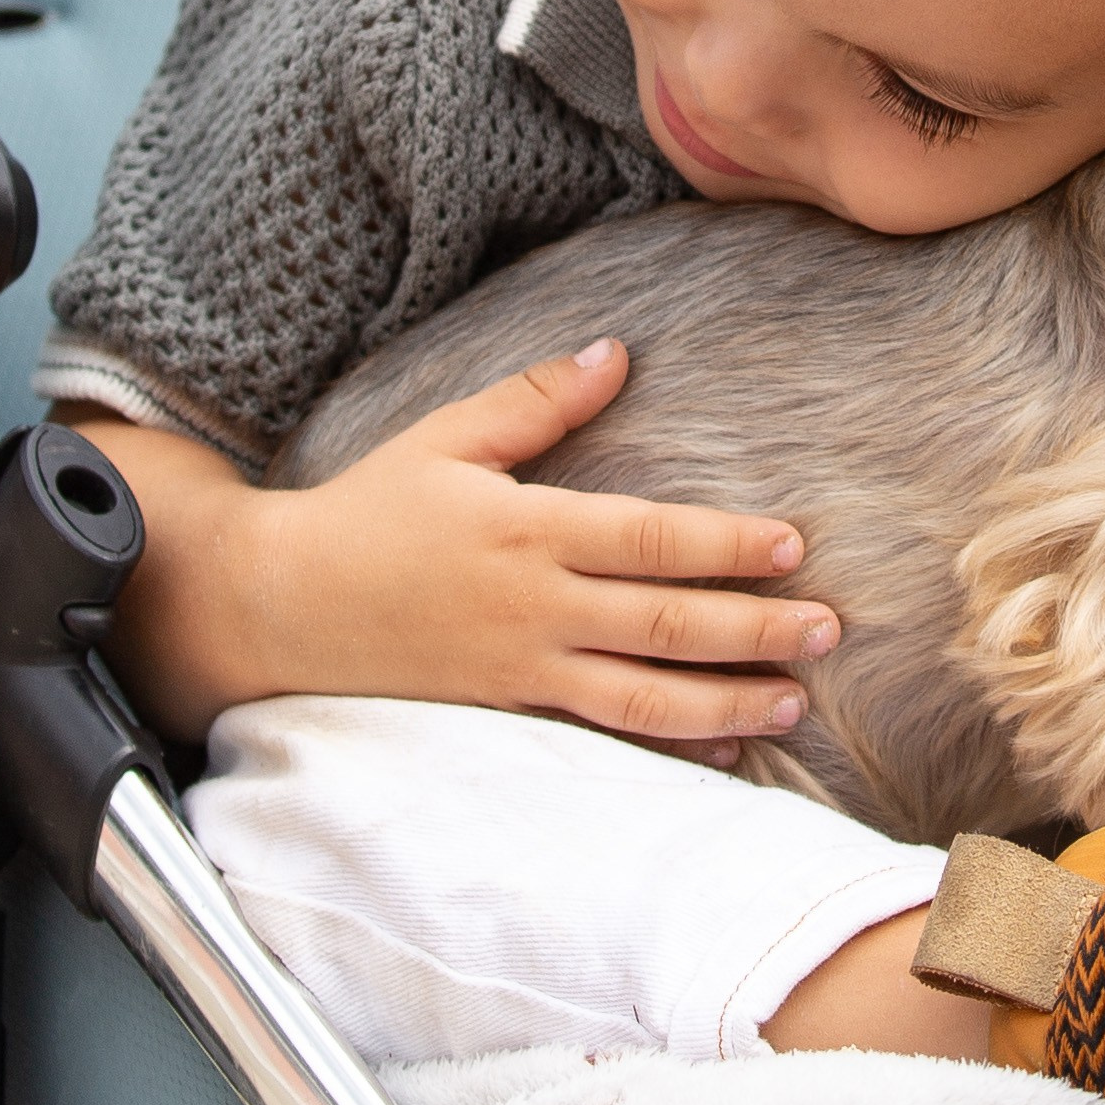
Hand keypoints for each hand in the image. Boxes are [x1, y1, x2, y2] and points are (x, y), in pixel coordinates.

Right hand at [247, 339, 835, 752]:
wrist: (275, 606)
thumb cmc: (368, 511)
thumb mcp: (448, 437)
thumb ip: (538, 400)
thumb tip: (618, 351)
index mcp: (529, 530)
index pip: (652, 538)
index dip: (727, 544)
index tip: (795, 544)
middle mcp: (534, 606)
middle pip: (667, 624)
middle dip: (756, 630)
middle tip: (830, 629)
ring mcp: (521, 669)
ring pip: (644, 696)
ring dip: (727, 703)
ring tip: (795, 703)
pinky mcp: (505, 711)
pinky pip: (599, 735)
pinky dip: (665, 746)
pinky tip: (720, 753)